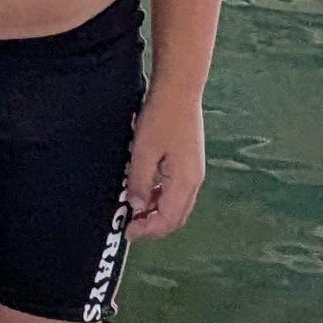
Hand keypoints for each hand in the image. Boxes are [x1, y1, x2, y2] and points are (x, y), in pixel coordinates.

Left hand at [120, 95, 205, 240]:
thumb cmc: (160, 118)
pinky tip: (146, 192)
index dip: (148, 230)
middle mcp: (194, 181)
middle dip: (154, 227)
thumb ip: (140, 182)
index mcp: (184, 181)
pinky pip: (177, 191)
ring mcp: (194, 172)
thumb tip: (137, 207)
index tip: (128, 231)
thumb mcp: (143, 151)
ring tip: (135, 212)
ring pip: (178, 205)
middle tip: (131, 227)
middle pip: (176, 217)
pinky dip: (162, 199)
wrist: (179, 90)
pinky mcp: (190, 163)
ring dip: (157, 213)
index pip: (168, 219)